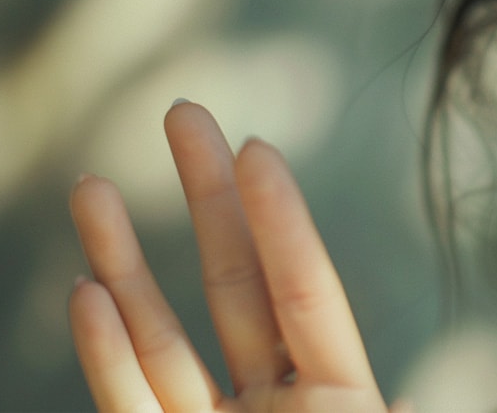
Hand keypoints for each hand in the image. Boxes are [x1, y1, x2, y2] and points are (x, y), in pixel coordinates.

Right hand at [69, 101, 394, 410]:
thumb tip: (410, 402)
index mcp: (336, 397)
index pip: (306, 291)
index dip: (282, 221)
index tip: (255, 145)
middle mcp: (271, 404)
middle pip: (235, 285)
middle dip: (208, 196)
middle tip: (184, 113)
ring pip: (160, 337)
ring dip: (123, 259)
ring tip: (93, 185)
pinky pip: (128, 404)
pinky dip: (105, 353)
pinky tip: (86, 288)